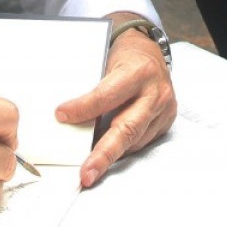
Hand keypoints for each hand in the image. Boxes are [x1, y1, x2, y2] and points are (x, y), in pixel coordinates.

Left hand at [55, 23, 175, 188]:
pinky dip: (122, 148)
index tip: (61, 116)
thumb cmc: (125, 56)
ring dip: (110, 154)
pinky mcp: (166, 121)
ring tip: (89, 167)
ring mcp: (164, 109)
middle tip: (86, 174)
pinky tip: (107, 150)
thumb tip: (69, 117)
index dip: (83, 108)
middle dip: (104, 154)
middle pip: (127, 129)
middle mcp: (155, 93)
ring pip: (134, 140)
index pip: (107, 96)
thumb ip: (94, 88)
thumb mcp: (107, 60)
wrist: (152, 52)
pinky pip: (141, 142)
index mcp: (138, 72)